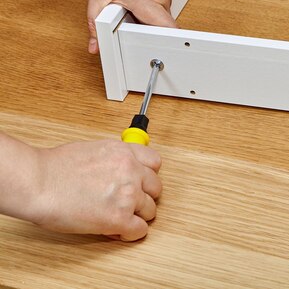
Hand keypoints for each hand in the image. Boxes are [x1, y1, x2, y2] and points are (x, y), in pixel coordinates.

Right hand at [29, 140, 161, 240]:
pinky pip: (140, 230)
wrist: (38, 182)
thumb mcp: (93, 150)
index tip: (138, 182)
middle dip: (142, 196)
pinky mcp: (120, 218)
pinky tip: (115, 230)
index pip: (155, 163)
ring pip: (150, 210)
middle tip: (126, 202)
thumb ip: (112, 160)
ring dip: (136, 215)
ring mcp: (128, 195)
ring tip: (117, 217)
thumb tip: (116, 171)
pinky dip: (130, 233)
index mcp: (124, 152)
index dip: (146, 175)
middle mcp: (131, 171)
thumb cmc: (54, 168)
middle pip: (155, 188)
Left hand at [85, 0, 176, 53]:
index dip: (164, 43)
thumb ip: (96, 24)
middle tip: (126, 19)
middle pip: (163, 22)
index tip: (156, 47)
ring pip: (163, 9)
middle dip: (146, 26)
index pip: (169, 32)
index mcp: (148, 2)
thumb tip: (95, 45)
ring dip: (148, 11)